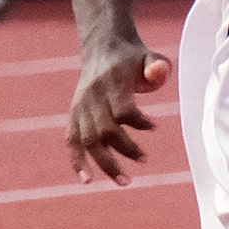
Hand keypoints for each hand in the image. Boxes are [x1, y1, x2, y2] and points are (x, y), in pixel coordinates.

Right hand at [67, 39, 173, 185]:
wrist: (103, 48)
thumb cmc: (133, 58)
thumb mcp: (150, 56)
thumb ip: (157, 66)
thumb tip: (157, 75)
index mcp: (111, 81)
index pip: (122, 110)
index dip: (139, 122)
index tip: (154, 126)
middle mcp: (91, 96)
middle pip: (104, 130)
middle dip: (125, 149)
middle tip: (145, 160)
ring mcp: (80, 107)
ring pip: (88, 141)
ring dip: (105, 163)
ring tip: (125, 181)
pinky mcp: (74, 115)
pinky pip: (71, 141)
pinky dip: (76, 161)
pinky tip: (87, 180)